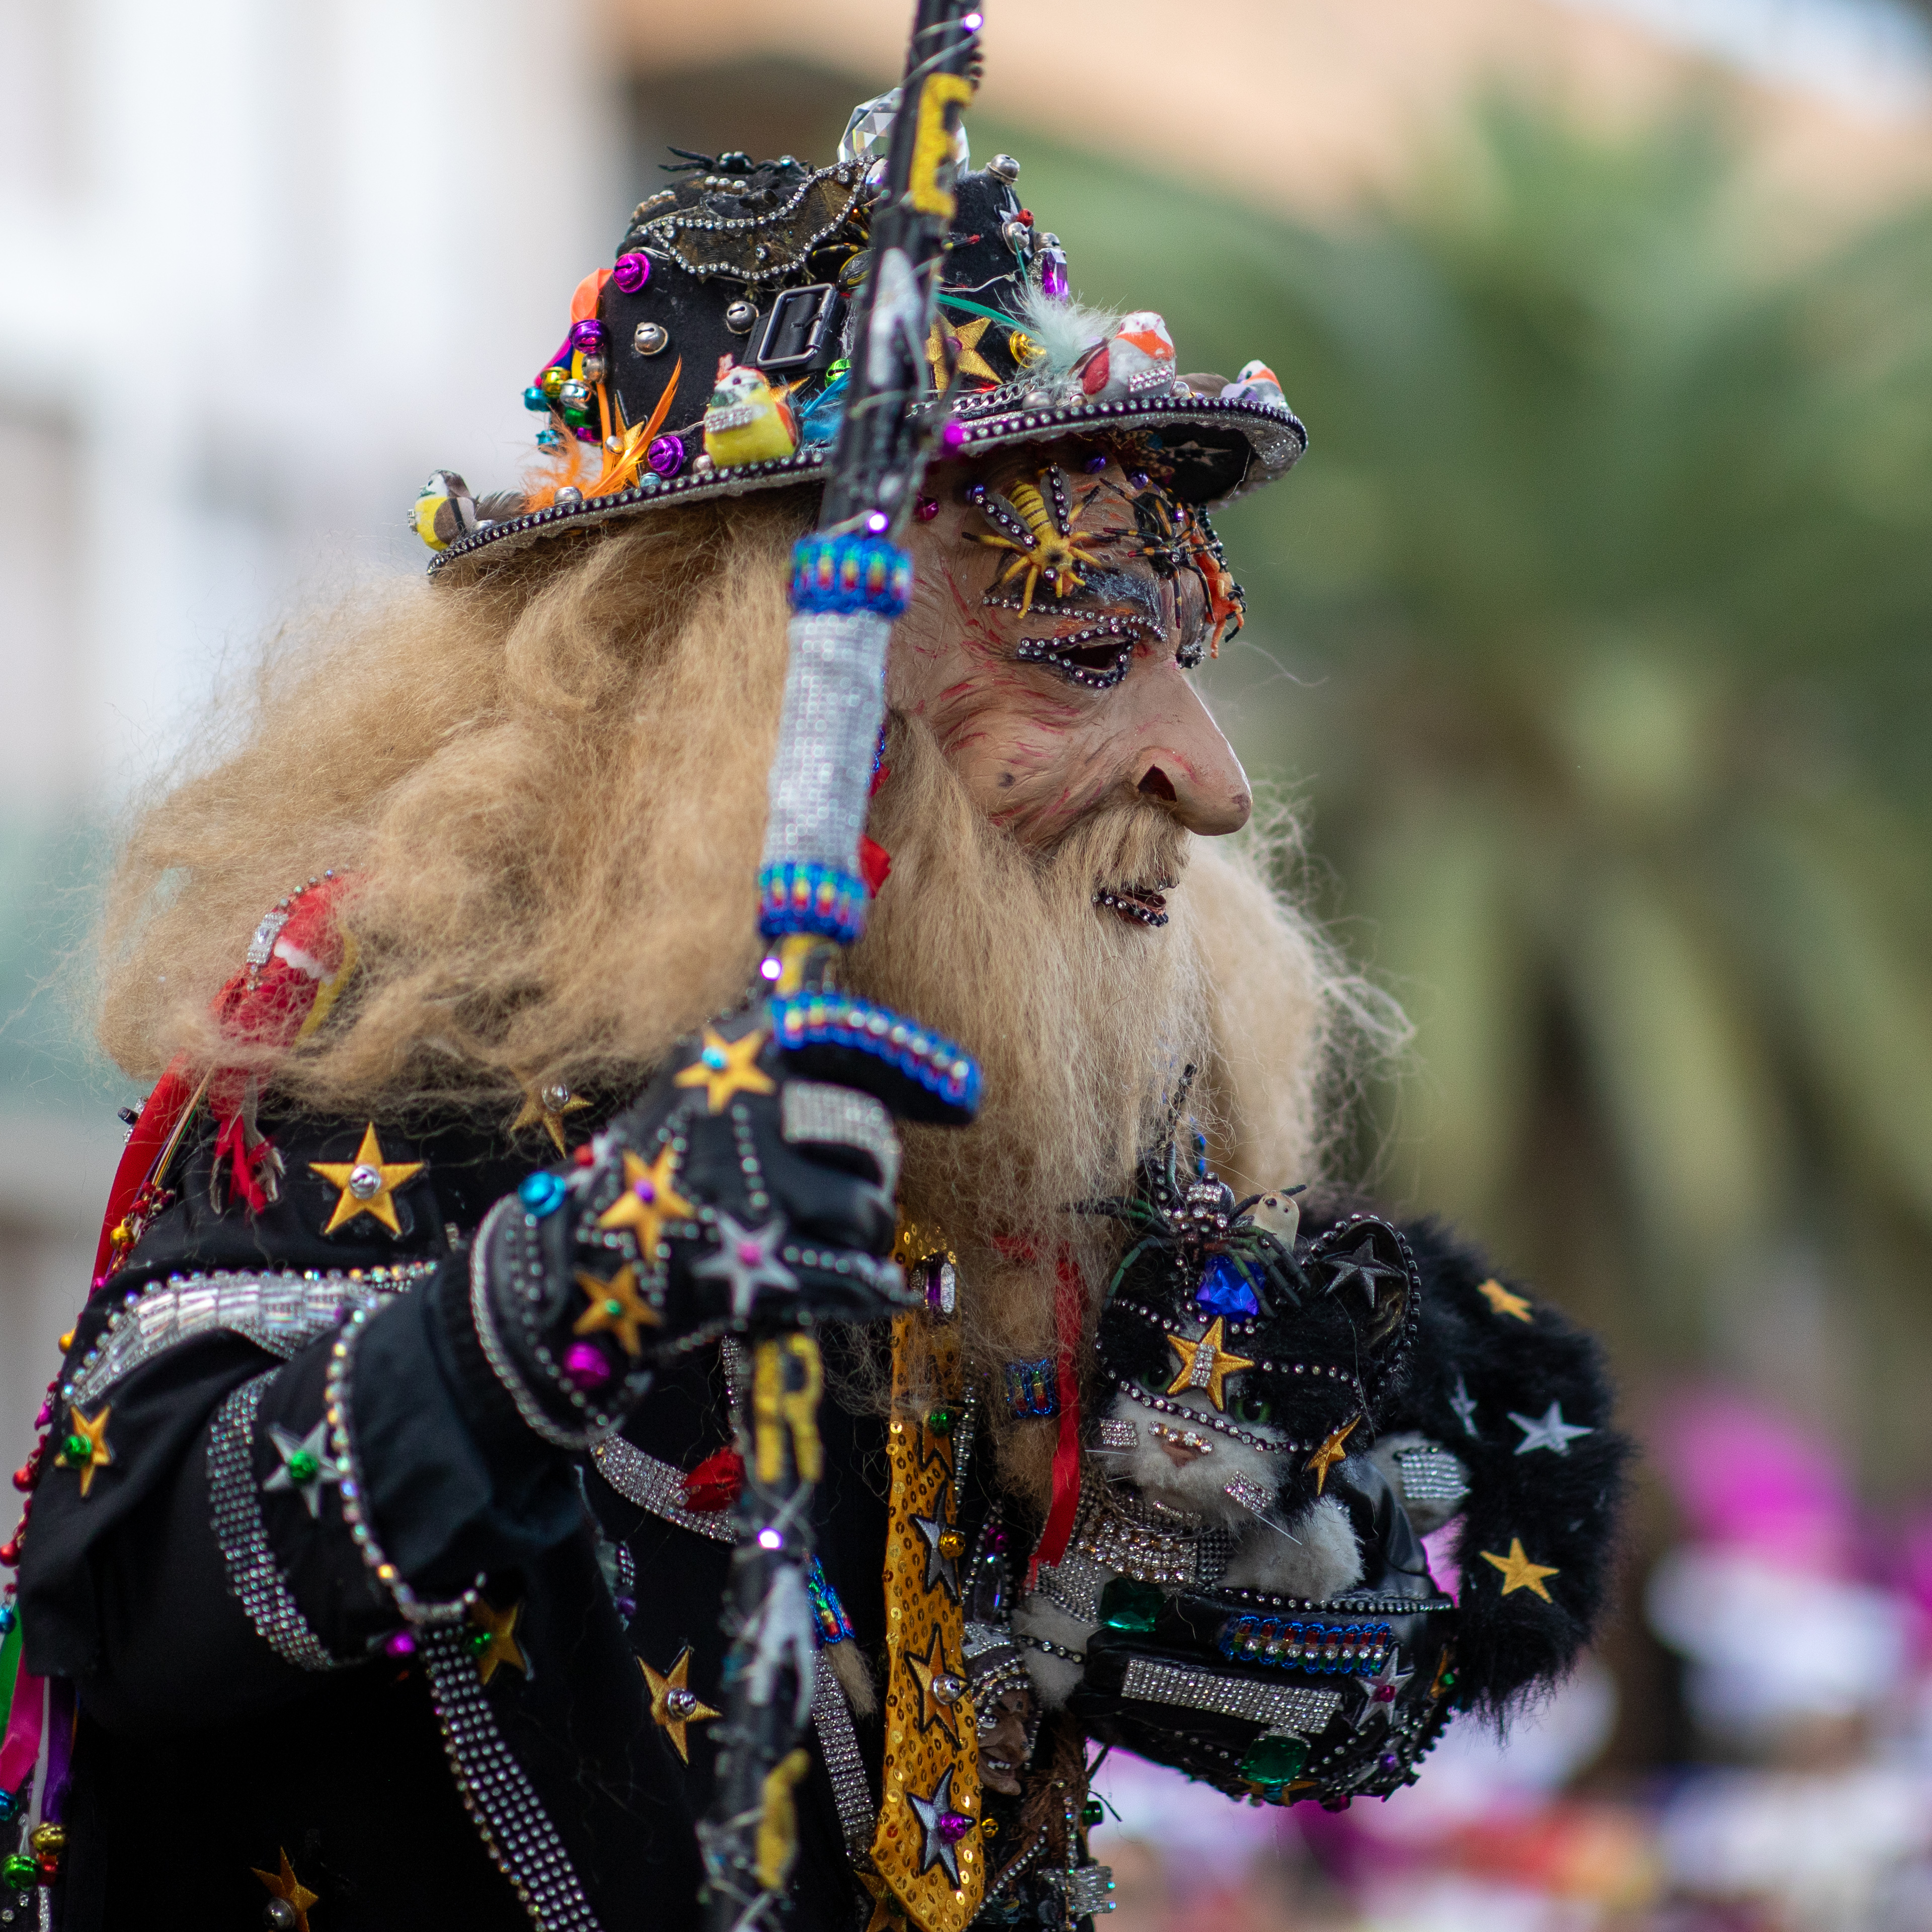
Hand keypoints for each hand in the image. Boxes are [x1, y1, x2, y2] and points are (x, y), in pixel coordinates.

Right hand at [470, 1017, 906, 1446]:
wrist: (574, 1264)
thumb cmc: (660, 1169)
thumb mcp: (703, 1082)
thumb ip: (780, 1058)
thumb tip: (892, 1051)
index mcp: (732, 1050)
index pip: (846, 1031)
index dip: (916, 1062)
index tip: (969, 1098)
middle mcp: (745, 1105)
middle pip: (870, 1135)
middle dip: (870, 1170)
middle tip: (838, 1187)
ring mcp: (751, 1186)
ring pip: (870, 1210)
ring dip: (859, 1231)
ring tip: (811, 1235)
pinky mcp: (755, 1260)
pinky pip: (857, 1277)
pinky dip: (874, 1289)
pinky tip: (881, 1292)